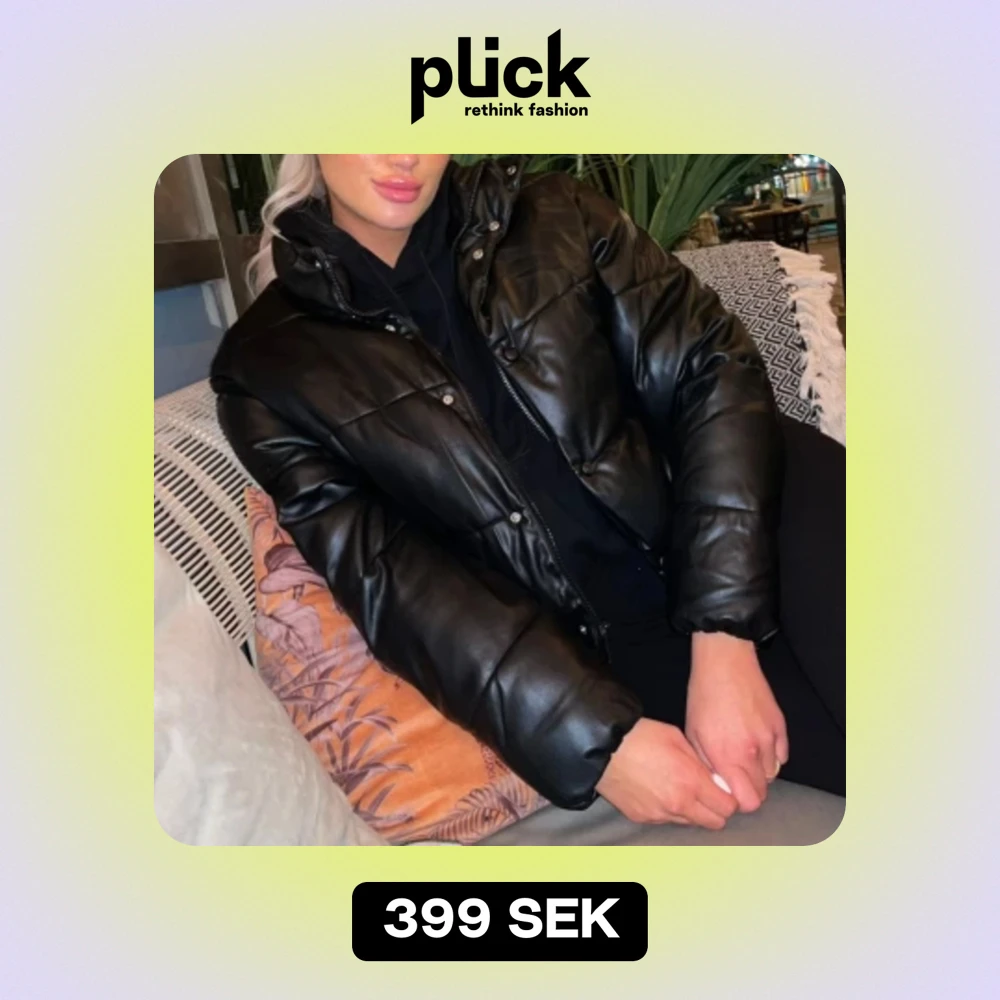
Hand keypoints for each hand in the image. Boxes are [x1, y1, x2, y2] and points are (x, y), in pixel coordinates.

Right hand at [596, 718, 737, 828]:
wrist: (602, 748)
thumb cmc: (639, 736)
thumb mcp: (677, 738)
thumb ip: (699, 762)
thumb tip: (713, 777)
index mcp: (691, 782)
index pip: (728, 807)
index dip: (728, 797)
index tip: (722, 788)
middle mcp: (678, 804)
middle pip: (714, 822)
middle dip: (715, 809)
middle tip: (706, 792)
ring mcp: (659, 815)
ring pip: (689, 822)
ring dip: (691, 810)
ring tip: (678, 789)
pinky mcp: (642, 818)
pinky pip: (665, 820)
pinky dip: (667, 810)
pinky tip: (657, 791)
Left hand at [686, 632, 788, 813]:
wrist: (725, 663)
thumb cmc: (703, 696)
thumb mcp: (694, 733)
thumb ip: (708, 764)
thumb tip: (719, 784)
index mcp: (727, 756)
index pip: (749, 802)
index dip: (740, 802)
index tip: (731, 793)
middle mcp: (752, 752)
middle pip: (763, 792)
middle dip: (750, 789)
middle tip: (736, 775)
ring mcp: (769, 739)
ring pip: (772, 774)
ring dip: (760, 771)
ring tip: (745, 754)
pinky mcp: (780, 726)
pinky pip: (782, 755)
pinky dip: (772, 755)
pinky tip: (757, 742)